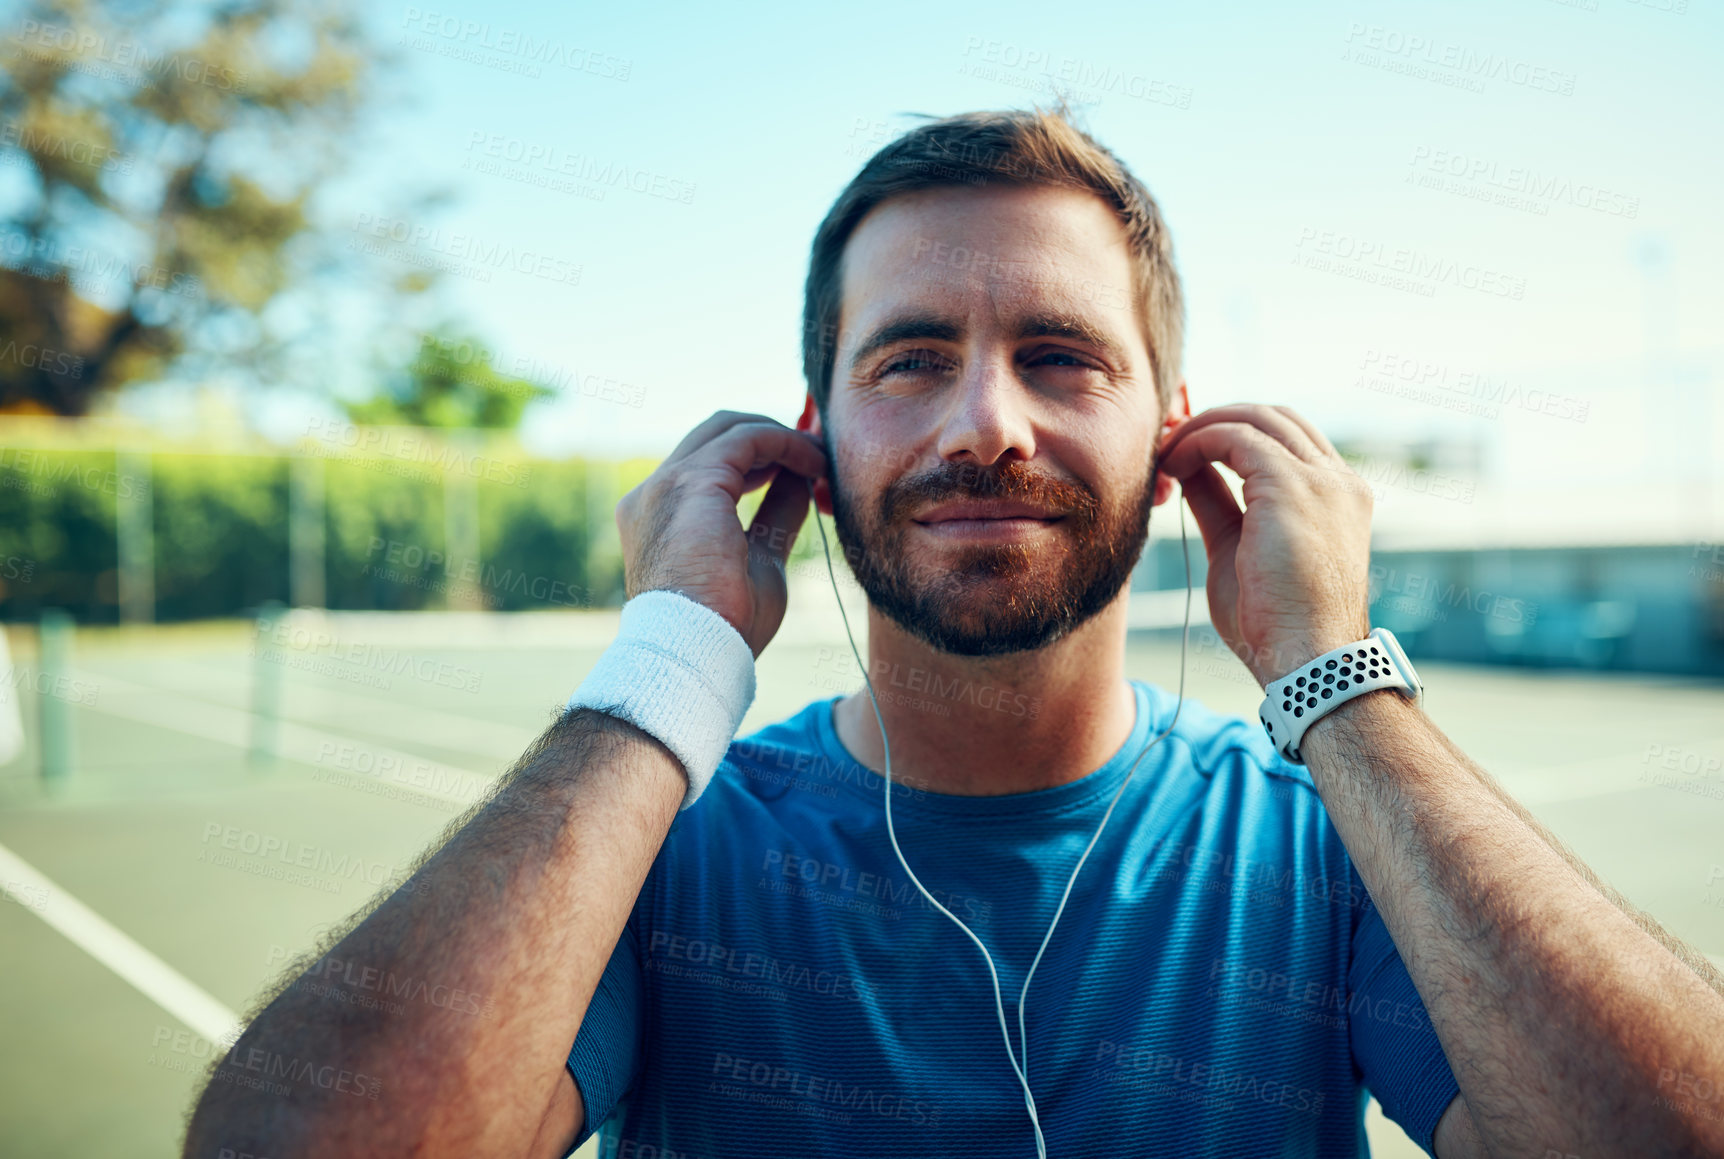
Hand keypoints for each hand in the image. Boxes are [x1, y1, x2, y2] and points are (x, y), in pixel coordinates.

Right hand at [615, 410, 826, 657]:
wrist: (698, 650)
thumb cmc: (727, 625)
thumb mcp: (761, 558)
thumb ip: (774, 516)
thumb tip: (799, 483)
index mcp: (659, 515)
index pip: (708, 463)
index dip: (758, 456)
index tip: (801, 466)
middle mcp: (653, 492)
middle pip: (714, 435)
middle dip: (767, 436)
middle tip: (814, 452)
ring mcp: (667, 483)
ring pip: (729, 429)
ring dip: (780, 436)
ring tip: (819, 458)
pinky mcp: (693, 481)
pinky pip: (746, 440)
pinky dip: (784, 442)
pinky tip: (813, 463)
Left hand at [1155, 404, 1372, 687]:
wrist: (1306, 661)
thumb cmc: (1273, 626)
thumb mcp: (1237, 550)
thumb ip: (1218, 505)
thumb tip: (1188, 471)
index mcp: (1338, 498)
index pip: (1286, 440)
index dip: (1233, 435)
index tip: (1185, 450)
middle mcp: (1339, 481)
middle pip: (1274, 418)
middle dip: (1217, 420)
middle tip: (1169, 440)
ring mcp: (1322, 480)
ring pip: (1255, 418)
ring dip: (1203, 427)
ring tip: (1165, 452)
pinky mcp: (1292, 486)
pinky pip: (1236, 437)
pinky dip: (1198, 441)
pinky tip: (1171, 464)